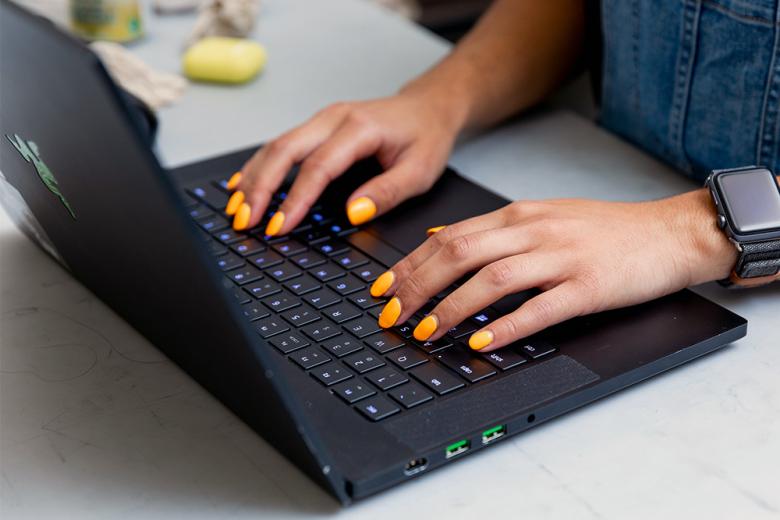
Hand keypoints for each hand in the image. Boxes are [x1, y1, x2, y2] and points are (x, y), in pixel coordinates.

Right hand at [223, 91, 464, 233]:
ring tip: (237, 208)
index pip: (318, 166)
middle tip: (246, 220)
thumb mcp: (420, 171)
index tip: (280, 227)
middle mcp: (334, 118)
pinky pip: (280, 144)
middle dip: (260, 187)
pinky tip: (242, 184)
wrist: (428, 108)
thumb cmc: (425, 137)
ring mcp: (322, 120)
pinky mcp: (317, 127)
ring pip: (275, 146)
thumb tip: (353, 214)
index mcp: (359, 128)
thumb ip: (387, 192)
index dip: (296, 200)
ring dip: (253, 177)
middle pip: (284, 150)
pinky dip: (259, 166)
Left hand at [370, 189, 737, 351]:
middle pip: (460, 254)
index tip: (381, 290)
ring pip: (492, 279)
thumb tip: (439, 239)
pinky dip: (506, 326)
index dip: (409, 265)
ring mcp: (561, 257)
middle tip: (392, 316)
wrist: (668, 232)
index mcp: (517, 215)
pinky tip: (483, 341)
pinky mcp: (588, 286)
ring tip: (426, 332)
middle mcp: (533, 231)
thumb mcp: (541, 217)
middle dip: (417, 286)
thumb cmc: (604, 231)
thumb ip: (490, 230)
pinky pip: (539, 308)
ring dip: (452, 308)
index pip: (448, 238)